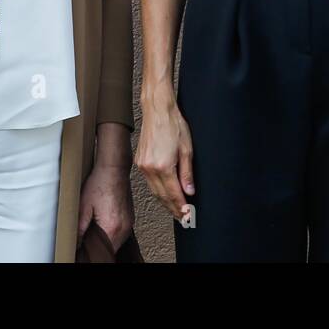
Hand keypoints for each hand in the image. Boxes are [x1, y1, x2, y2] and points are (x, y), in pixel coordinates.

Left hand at [78, 162, 133, 251]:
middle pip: (112, 250)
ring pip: (117, 243)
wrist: (114, 169)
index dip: (94, 254)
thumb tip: (76, 245)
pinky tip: (103, 226)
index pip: (103, 253)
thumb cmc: (99, 183)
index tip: (85, 250)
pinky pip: (121, 235)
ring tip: (94, 234)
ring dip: (107, 242)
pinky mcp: (130, 218)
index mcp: (111, 227)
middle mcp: (124, 228)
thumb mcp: (83, 207)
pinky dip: (112, 235)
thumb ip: (79, 230)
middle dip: (100, 249)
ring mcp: (129, 223)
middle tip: (87, 242)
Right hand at [136, 90, 194, 220]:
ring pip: (154, 191)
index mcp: (163, 166)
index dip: (181, 206)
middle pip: (162, 196)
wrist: (157, 110)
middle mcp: (150, 168)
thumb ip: (187, 173)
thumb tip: (189, 190)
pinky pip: (149, 182)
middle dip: (173, 208)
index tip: (187, 215)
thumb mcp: (187, 149)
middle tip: (182, 217)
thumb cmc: (174, 125)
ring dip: (164, 201)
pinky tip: (164, 193)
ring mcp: (142, 166)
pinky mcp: (139, 162)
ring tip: (175, 209)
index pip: (173, 194)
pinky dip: (157, 190)